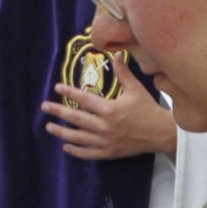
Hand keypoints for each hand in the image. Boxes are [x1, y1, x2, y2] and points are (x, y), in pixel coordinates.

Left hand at [42, 54, 177, 159]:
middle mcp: (105, 126)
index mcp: (110, 109)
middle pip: (76, 119)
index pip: (84, 99)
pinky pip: (88, 153)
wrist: (161, 133)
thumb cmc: (148, 109)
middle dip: (58, 112)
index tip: (57, 87)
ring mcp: (106, 141)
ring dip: (62, 132)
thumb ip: (123, 72)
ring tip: (49, 127)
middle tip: (45, 107)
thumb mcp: (136, 89)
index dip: (69, 92)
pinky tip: (66, 146)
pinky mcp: (109, 153)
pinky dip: (76, 151)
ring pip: (78, 138)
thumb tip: (116, 53)